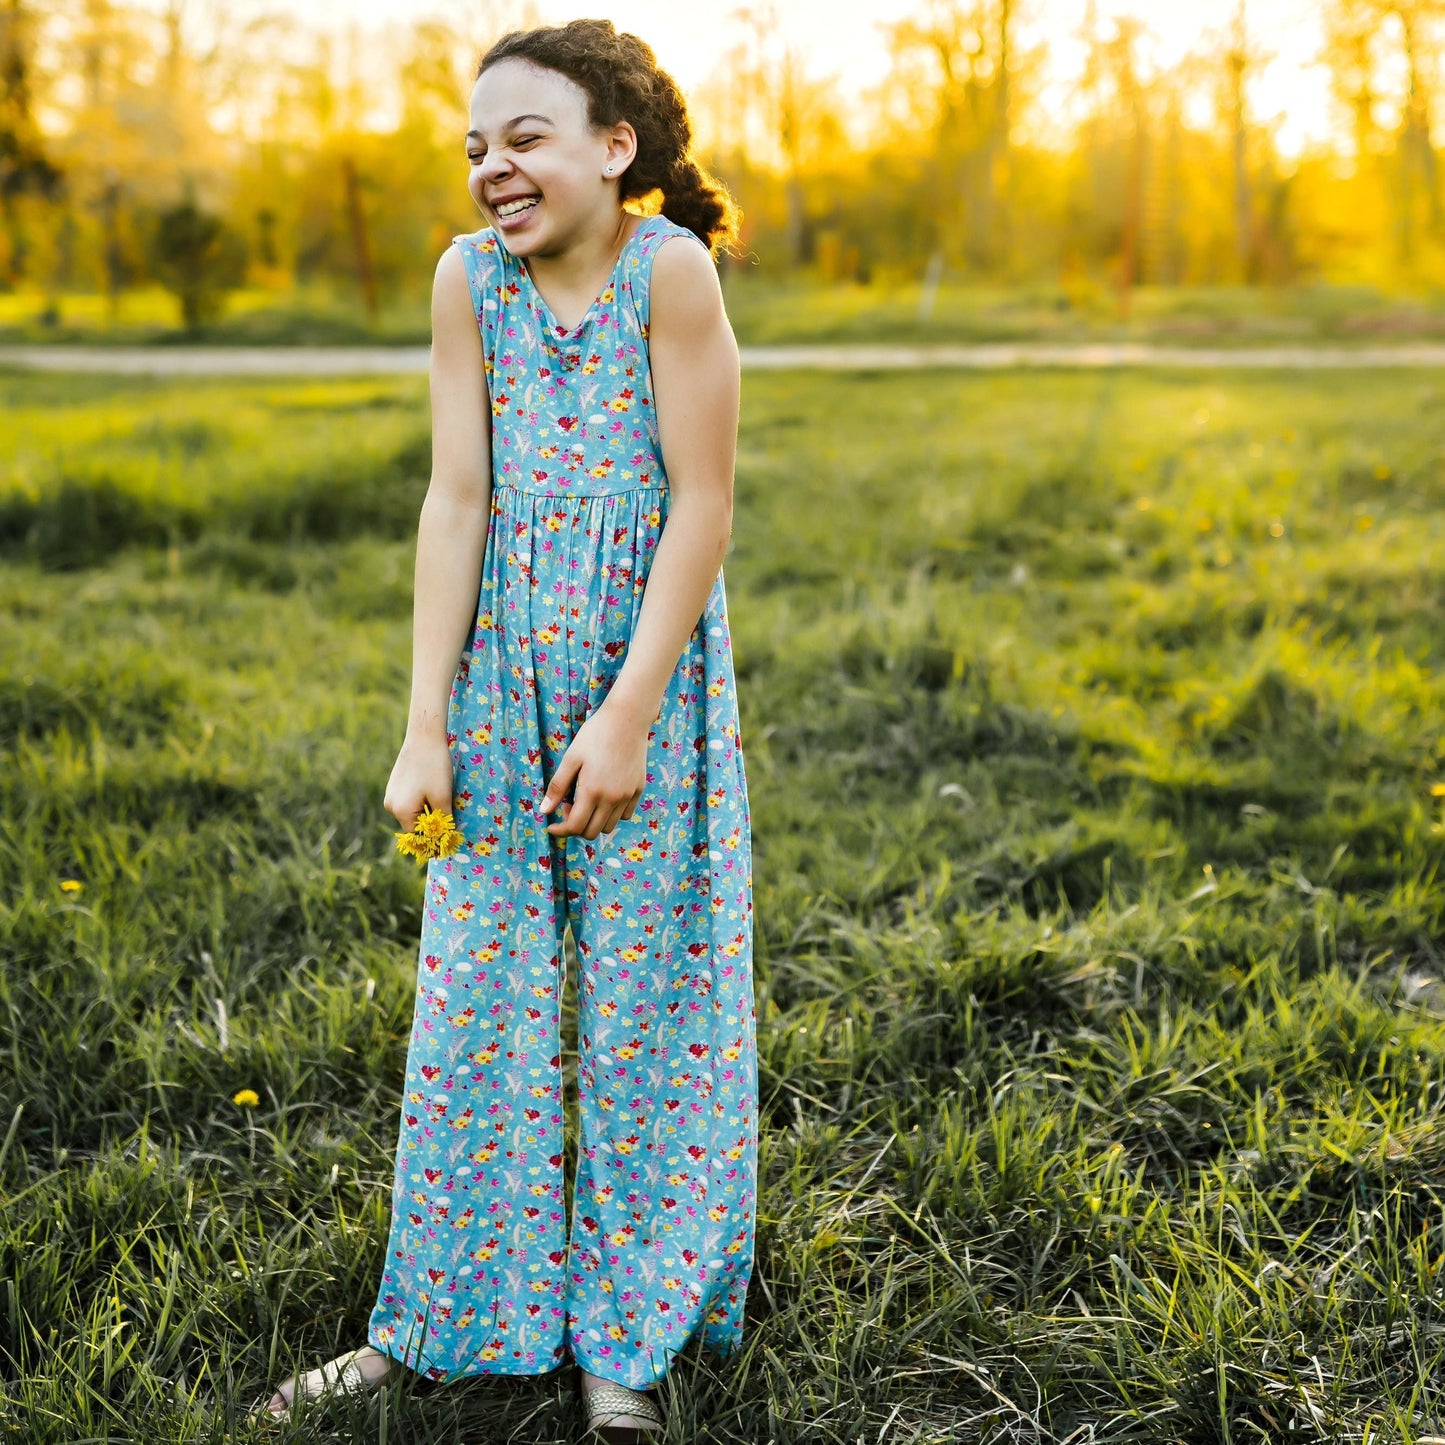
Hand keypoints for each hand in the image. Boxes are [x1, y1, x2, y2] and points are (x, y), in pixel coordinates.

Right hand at [384, 733, 453, 832]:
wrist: (424, 737)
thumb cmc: (434, 767)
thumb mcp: (442, 796)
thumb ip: (443, 820)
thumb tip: (447, 836)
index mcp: (400, 810)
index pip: (416, 835)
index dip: (432, 838)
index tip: (446, 840)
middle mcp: (390, 805)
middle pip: (413, 824)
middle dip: (430, 824)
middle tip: (449, 821)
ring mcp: (391, 793)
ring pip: (412, 812)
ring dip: (426, 812)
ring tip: (442, 803)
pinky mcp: (395, 784)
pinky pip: (409, 800)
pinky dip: (421, 801)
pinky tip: (433, 792)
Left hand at [539, 700, 649, 839]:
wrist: (627, 719)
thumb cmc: (595, 735)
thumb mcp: (571, 758)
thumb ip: (557, 787)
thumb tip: (544, 810)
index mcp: (592, 791)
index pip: (575, 826)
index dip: (560, 830)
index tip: (551, 826)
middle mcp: (612, 798)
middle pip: (592, 832)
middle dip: (575, 826)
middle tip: (568, 806)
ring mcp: (627, 796)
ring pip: (609, 826)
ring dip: (594, 822)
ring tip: (587, 801)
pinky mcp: (638, 789)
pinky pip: (625, 815)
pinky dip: (612, 814)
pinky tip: (604, 797)